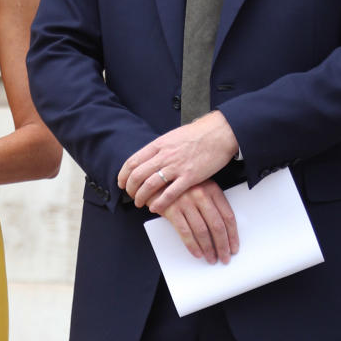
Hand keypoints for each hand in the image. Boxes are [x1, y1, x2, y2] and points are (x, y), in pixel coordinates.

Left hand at [118, 110, 239, 212]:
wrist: (219, 133)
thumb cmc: (198, 134)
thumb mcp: (172, 136)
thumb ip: (160, 148)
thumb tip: (149, 157)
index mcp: (158, 145)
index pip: (133, 162)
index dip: (123, 175)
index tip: (122, 183)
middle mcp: (164, 156)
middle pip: (137, 176)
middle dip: (130, 189)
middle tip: (131, 195)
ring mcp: (176, 167)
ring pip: (149, 186)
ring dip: (141, 197)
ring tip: (140, 203)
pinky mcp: (189, 177)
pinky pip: (169, 194)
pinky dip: (159, 203)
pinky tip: (155, 208)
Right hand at [161, 180, 238, 263]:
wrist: (156, 179)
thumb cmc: (181, 187)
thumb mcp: (201, 188)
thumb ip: (212, 204)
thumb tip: (224, 232)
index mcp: (212, 189)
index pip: (228, 216)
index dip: (233, 235)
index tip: (234, 247)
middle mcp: (201, 195)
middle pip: (217, 226)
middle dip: (222, 245)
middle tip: (225, 258)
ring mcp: (186, 202)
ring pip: (202, 231)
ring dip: (208, 249)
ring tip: (211, 258)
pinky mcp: (172, 209)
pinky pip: (185, 232)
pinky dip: (192, 245)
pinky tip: (197, 253)